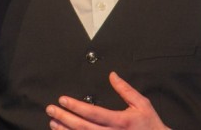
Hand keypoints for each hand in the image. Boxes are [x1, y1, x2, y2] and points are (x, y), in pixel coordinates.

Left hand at [45, 72, 168, 129]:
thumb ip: (125, 90)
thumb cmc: (149, 124)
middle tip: (50, 109)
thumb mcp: (141, 104)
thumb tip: (112, 75)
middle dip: (64, 117)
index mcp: (120, 121)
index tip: (62, 99)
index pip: (93, 113)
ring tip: (52, 122)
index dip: (76, 106)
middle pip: (82, 127)